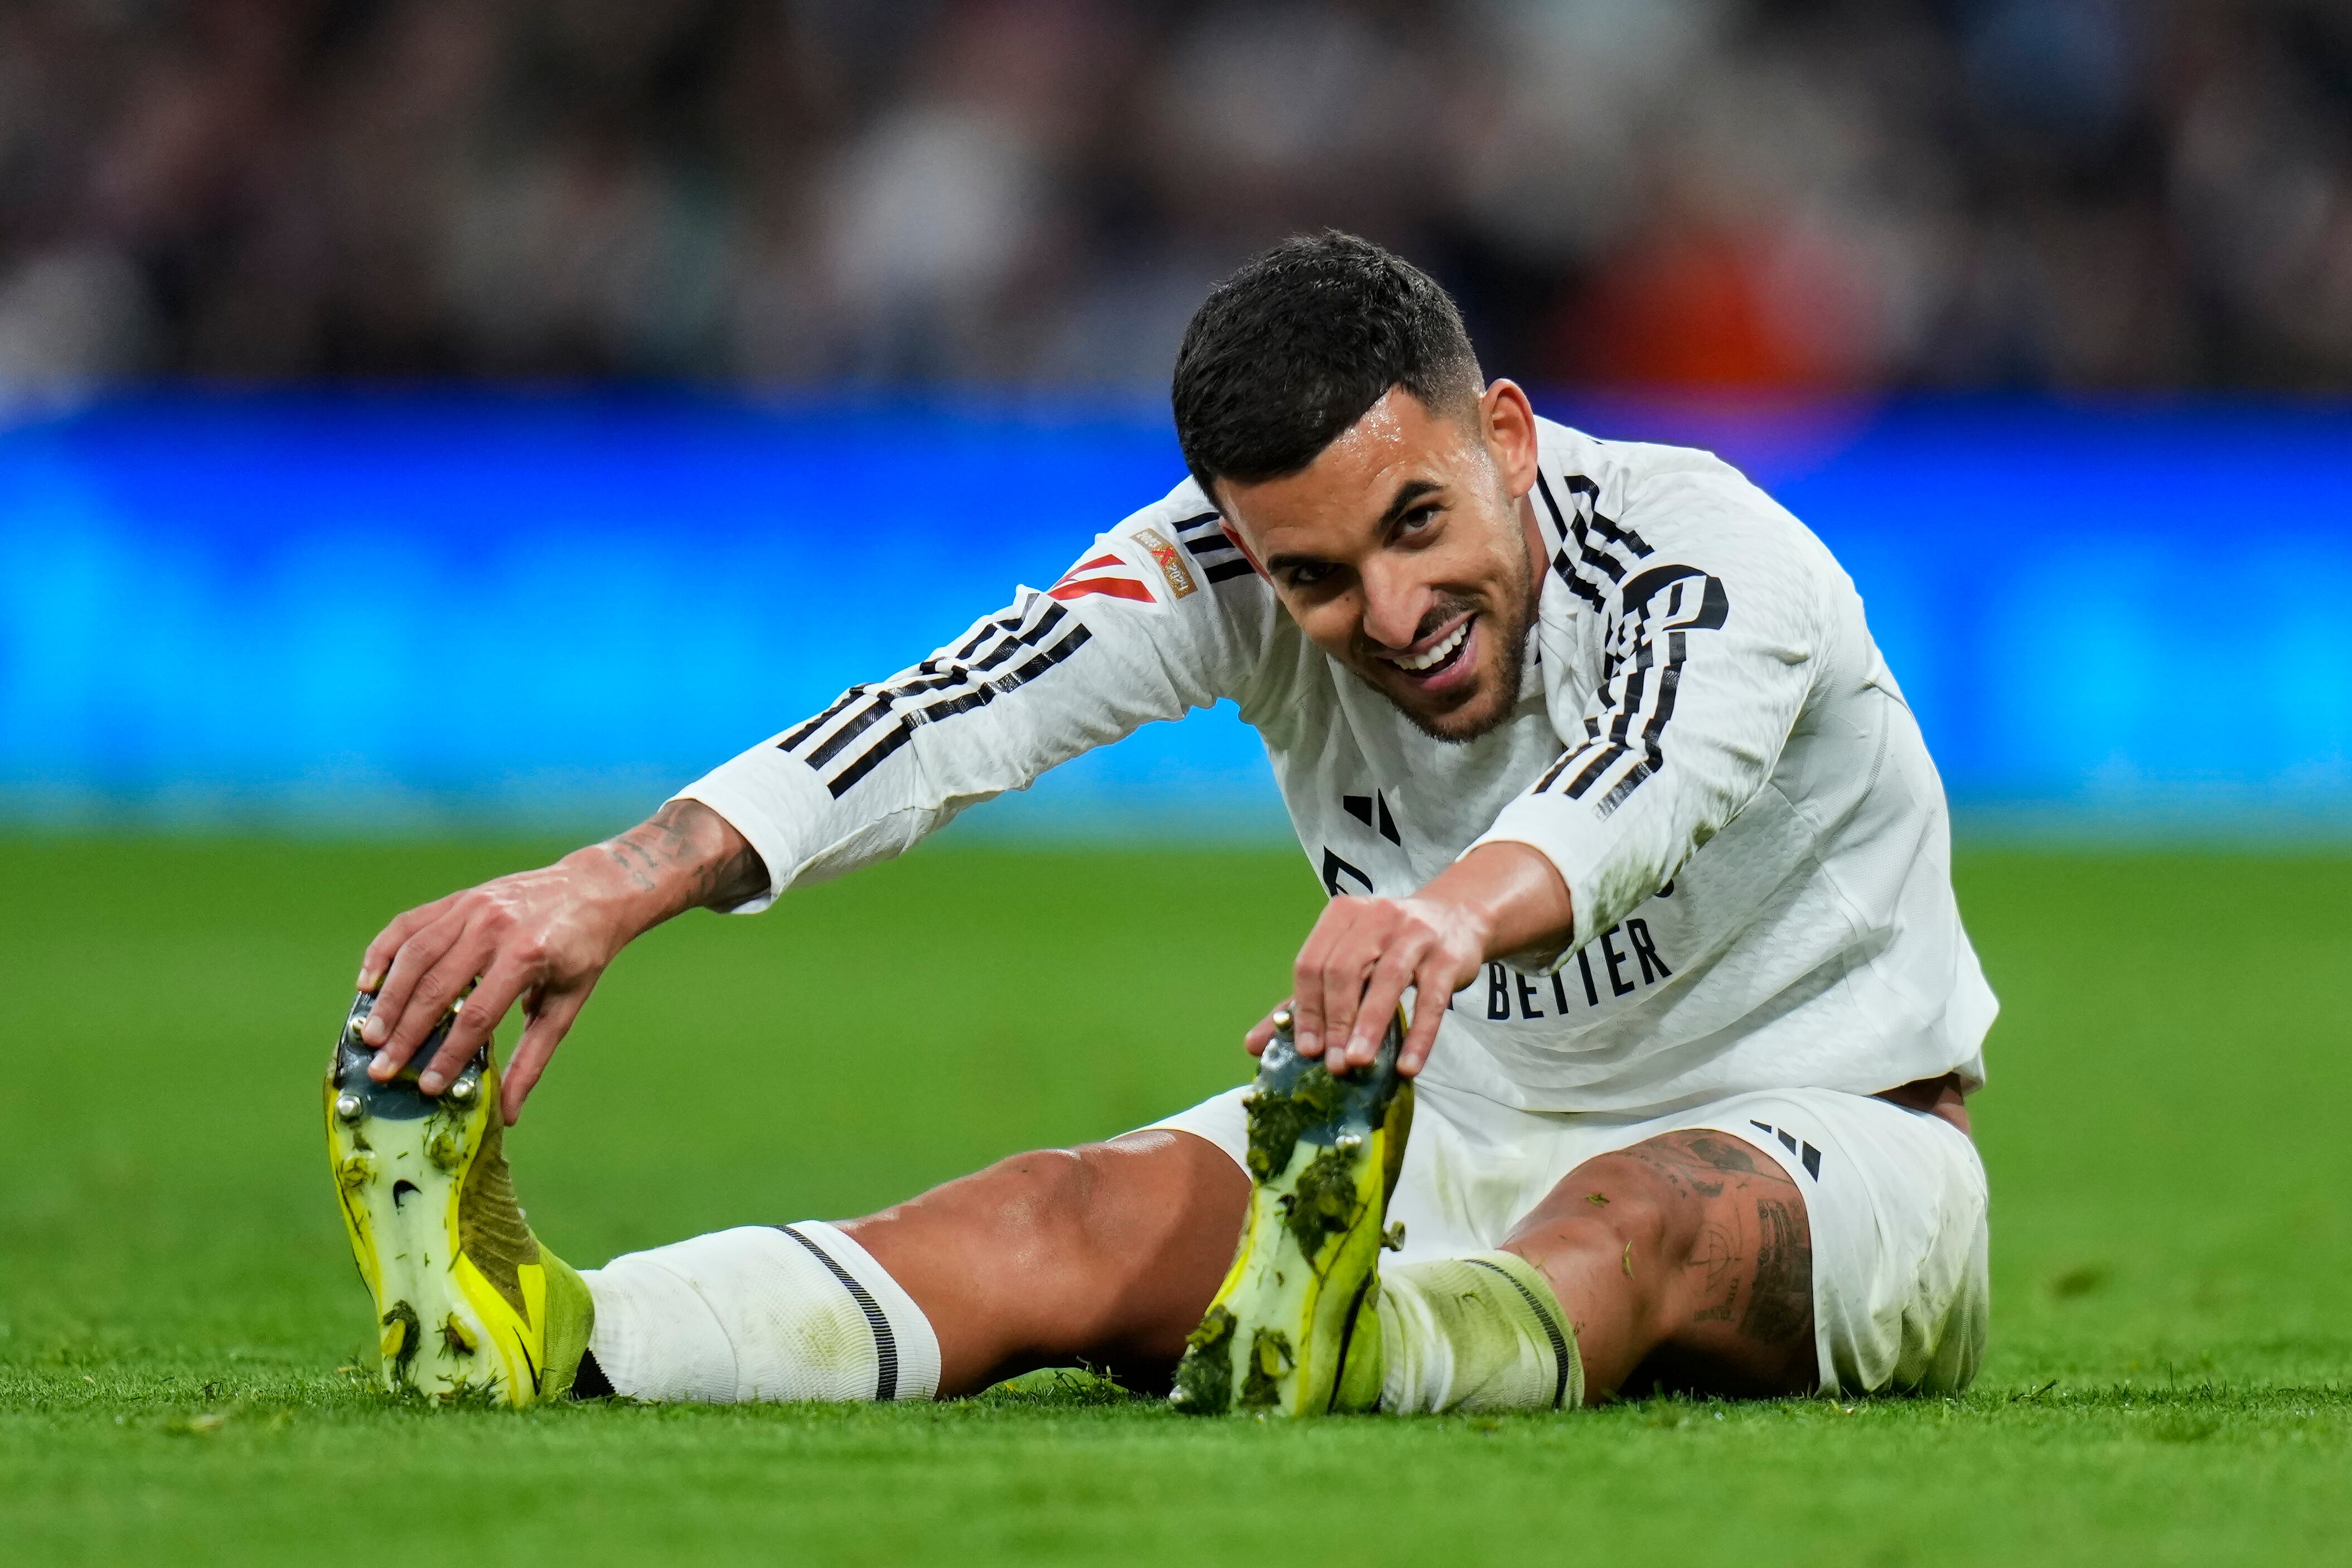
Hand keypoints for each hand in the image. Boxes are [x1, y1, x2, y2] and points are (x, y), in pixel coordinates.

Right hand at [355, 800, 765, 1122]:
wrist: (595, 889)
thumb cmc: (582, 953)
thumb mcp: (566, 1005)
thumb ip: (533, 1058)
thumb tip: (508, 1113)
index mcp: (527, 955)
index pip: (478, 1015)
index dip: (450, 1054)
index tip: (428, 1086)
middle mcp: (494, 927)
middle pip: (437, 987)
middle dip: (406, 1032)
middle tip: (383, 1069)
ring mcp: (472, 907)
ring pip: (415, 955)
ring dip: (388, 997)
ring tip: (369, 1034)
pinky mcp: (458, 898)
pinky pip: (409, 924)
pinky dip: (383, 952)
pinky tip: (367, 983)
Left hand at [1242, 841, 1573, 1079]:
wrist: (1456, 920)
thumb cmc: (1390, 948)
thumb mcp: (1347, 962)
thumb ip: (1303, 1000)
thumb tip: (1254, 1044)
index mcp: (1343, 916)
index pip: (1311, 964)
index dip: (1305, 1008)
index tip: (1306, 1049)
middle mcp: (1377, 917)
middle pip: (1344, 970)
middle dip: (1335, 1021)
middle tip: (1333, 1063)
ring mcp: (1415, 934)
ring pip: (1387, 981)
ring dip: (1369, 1026)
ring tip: (1358, 1064)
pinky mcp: (1448, 956)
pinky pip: (1432, 1000)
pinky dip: (1419, 1036)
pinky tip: (1407, 1066)